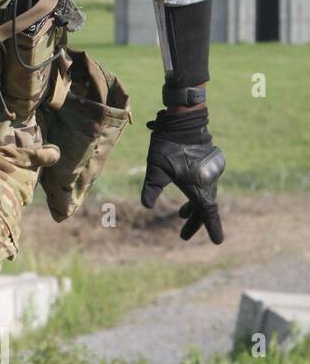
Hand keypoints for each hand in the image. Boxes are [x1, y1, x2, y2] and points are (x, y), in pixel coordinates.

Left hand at [139, 108, 224, 243]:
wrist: (184, 123)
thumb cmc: (168, 146)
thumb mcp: (155, 169)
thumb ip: (151, 188)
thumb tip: (146, 206)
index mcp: (199, 187)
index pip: (207, 214)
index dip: (212, 228)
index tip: (218, 241)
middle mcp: (208, 182)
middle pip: (204, 208)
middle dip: (193, 222)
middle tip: (183, 235)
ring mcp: (209, 173)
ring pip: (203, 196)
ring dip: (193, 207)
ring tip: (180, 215)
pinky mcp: (207, 165)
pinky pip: (203, 185)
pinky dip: (195, 194)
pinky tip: (185, 194)